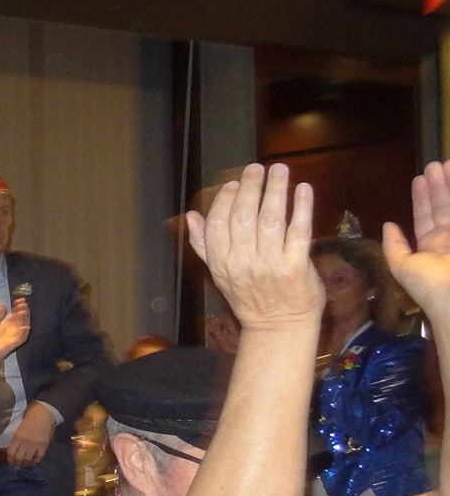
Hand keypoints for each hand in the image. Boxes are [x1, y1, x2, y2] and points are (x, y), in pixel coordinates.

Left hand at [0, 300, 30, 363]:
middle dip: (23, 311)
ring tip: (24, 311)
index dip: (18, 307)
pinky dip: (24, 332)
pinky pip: (21, 338)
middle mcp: (12, 331)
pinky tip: (25, 326)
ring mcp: (13, 337)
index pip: (15, 315)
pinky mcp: (13, 344)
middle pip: (21, 319)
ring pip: (23, 327)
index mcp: (7, 326)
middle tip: (23, 303)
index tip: (19, 299)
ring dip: (25, 319)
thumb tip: (2, 305)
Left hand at [4, 401, 54, 466]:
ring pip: (28, 459)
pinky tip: (33, 460)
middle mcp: (25, 442)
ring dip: (25, 463)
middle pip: (19, 458)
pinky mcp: (44, 445)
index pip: (11, 452)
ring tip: (24, 464)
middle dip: (17, 463)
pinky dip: (35, 461)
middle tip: (16, 465)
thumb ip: (16, 437)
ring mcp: (35, 444)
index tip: (10, 461)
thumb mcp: (19, 427)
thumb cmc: (30, 417)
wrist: (44, 413)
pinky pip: (39, 457)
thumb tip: (10, 447)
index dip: (10, 459)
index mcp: (17, 436)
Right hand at [184, 163, 318, 331]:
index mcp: (221, 262)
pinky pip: (299, 232)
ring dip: (276, 190)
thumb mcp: (219, 273)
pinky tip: (303, 189)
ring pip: (271, 219)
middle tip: (257, 168)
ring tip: (280, 170)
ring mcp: (270, 264)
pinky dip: (302, 208)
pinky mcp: (296, 267)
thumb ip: (204, 244)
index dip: (225, 199)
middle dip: (251, 187)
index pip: (218, 222)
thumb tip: (192, 216)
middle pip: (244, 216)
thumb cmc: (250, 297)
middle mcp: (242, 262)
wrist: (278, 327)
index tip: (234, 182)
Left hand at [384, 161, 449, 321]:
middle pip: (444, 207)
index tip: (420, 178)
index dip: (422, 197)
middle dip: (440, 185)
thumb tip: (388, 225)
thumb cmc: (429, 286)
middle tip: (435, 164)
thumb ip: (394, 246)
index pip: (426, 216)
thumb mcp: (403, 267)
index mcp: (432, 247)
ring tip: (446, 164)